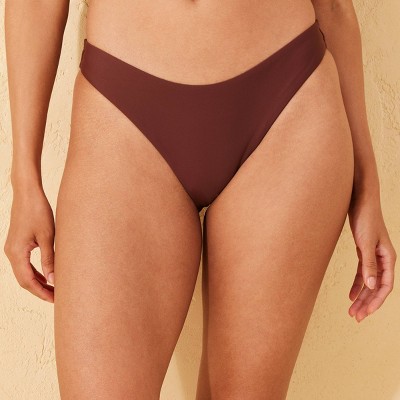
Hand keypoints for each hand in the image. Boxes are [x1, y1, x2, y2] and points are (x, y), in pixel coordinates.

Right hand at [4, 186, 54, 302]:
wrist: (27, 194)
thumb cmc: (38, 212)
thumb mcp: (47, 237)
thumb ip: (49, 259)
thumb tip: (54, 280)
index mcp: (17, 253)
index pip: (28, 281)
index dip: (42, 292)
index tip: (56, 300)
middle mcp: (11, 253)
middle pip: (24, 280)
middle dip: (40, 290)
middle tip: (58, 297)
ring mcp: (13, 248)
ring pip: (24, 272)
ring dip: (38, 282)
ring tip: (54, 289)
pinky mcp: (17, 244)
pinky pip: (25, 264)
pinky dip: (36, 271)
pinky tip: (48, 274)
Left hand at [347, 194, 395, 321]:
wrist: (360, 201)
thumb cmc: (365, 219)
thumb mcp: (365, 243)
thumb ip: (368, 264)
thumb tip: (371, 286)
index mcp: (388, 258)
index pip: (385, 287)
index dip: (375, 302)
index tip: (364, 314)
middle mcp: (383, 259)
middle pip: (377, 287)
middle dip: (367, 303)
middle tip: (355, 317)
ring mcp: (374, 256)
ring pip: (369, 282)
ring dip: (361, 296)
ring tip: (352, 310)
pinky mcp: (364, 252)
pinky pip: (362, 273)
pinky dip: (357, 284)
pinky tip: (350, 294)